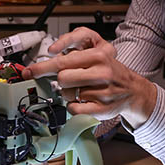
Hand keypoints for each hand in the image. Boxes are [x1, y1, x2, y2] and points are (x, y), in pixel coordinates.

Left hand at [23, 27, 156, 125]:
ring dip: (69, 93)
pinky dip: (73, 106)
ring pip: (66, 94)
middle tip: (69, 80)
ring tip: (82, 90)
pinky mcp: (101, 109)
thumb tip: (47, 63)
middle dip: (61, 80)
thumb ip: (74, 56)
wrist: (133, 91)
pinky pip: (73, 109)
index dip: (43, 67)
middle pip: (61, 78)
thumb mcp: (97, 55)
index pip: (62, 61)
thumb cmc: (111, 72)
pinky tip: (83, 101)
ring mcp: (102, 92)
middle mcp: (101, 73)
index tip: (31, 71)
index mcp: (98, 56)